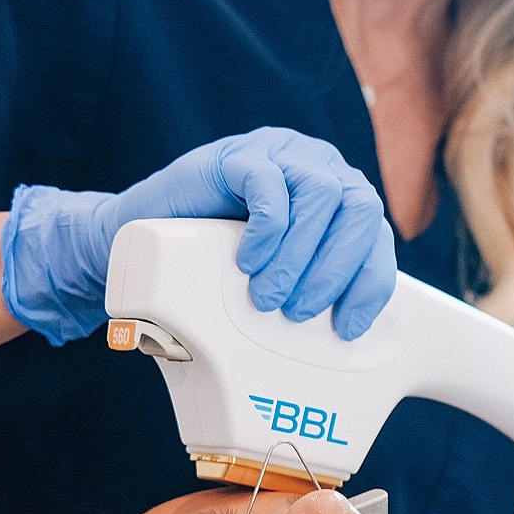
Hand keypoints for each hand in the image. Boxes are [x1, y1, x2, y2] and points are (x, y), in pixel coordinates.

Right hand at [1, 127, 397, 345]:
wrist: (136, 244)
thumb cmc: (212, 271)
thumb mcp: (271, 284)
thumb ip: (306, 296)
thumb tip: (343, 358)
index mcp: (338, 201)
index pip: (376, 235)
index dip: (370, 284)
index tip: (347, 328)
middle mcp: (318, 169)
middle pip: (359, 209)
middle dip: (335, 270)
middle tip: (299, 312)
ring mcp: (280, 155)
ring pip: (321, 193)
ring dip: (300, 254)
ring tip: (268, 295)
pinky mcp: (238, 155)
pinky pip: (269, 181)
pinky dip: (268, 226)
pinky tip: (249, 260)